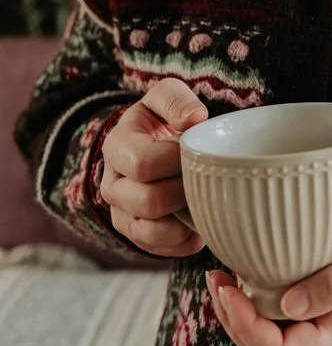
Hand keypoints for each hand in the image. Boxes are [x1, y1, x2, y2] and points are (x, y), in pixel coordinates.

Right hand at [100, 77, 207, 256]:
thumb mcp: (165, 95)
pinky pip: (158, 249)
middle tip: (204, 176)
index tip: (196, 150)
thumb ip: (176, 100)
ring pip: (151, 232)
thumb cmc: (162, 118)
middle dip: (184, 190)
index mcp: (118, 147)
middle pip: (149, 201)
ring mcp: (121, 213)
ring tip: (202, 200)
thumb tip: (194, 118)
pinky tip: (199, 223)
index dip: (176, 161)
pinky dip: (183, 241)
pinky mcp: (135, 235)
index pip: (144, 164)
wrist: (151, 142)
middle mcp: (113, 184)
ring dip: (184, 220)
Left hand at [208, 191, 331, 345]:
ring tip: (223, 275)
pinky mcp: (326, 296)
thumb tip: (290, 305)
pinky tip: (248, 269)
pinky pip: (283, 312)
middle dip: (236, 322)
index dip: (248, 328)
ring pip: (273, 334)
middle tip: (216, 278)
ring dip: (242, 312)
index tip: (229, 289)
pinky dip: (258, 296)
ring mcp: (329, 316)